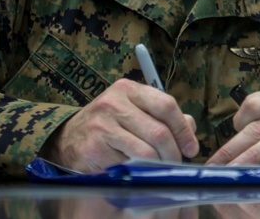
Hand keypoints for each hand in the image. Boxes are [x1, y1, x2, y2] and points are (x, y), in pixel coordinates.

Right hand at [40, 78, 197, 171]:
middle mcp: (114, 102)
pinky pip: (128, 163)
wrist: (68, 140)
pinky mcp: (95, 146)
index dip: (183, 129)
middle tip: (177, 163)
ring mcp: (103, 124)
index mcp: (128, 89)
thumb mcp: (134, 112)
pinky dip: (140, 171)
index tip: (191, 148)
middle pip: (159, 131)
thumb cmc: (108, 125)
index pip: (166, 105)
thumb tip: (191, 128)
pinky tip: (139, 170)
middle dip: (174, 152)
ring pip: (147, 150)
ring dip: (160, 165)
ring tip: (161, 169)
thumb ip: (162, 116)